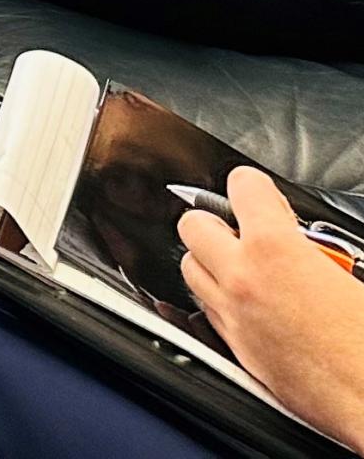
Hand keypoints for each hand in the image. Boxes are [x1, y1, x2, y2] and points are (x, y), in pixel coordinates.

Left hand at [181, 168, 363, 448]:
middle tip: (246, 232)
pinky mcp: (237, 353)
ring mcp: (234, 316)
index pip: (241, 185)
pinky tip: (251, 307)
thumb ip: (319, 248)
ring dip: (211, 262)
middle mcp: (242, 278)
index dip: (256, 187)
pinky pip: (208, 312)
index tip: (264, 196)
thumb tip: (309, 242)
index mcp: (275, 249)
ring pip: (191, 268)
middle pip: (193, 224)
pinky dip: (220, 302)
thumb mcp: (354, 276)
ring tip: (245, 270)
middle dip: (217, 222)